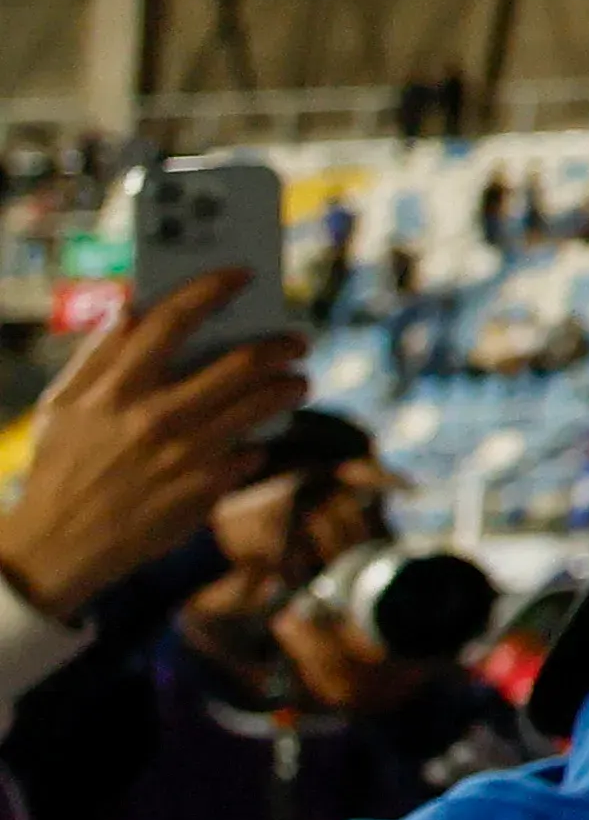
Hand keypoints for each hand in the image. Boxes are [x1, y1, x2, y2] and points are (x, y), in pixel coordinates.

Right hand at [0, 275, 305, 621]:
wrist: (60, 545)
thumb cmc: (61, 465)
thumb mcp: (62, 405)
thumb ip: (98, 354)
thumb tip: (132, 305)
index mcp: (116, 388)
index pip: (173, 320)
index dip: (212, 289)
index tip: (242, 274)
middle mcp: (156, 417)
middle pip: (242, 362)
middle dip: (281, 344)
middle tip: (297, 339)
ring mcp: (187, 454)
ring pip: (264, 404)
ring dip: (291, 386)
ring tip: (298, 381)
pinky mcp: (208, 488)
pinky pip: (253, 450)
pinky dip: (261, 439)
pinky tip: (261, 435)